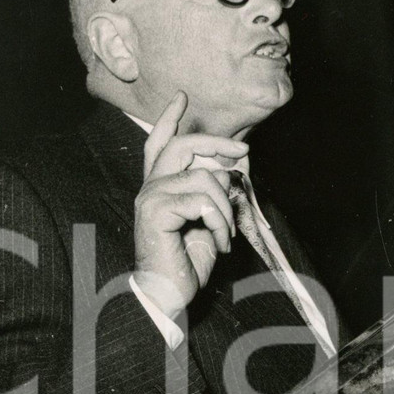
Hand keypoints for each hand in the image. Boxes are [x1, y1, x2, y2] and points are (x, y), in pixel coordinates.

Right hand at [133, 92, 247, 318]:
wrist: (168, 296)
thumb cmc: (185, 265)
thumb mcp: (206, 224)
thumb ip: (211, 195)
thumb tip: (226, 174)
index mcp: (159, 189)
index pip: (159, 145)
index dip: (169, 120)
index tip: (182, 98)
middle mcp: (150, 188)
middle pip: (183, 146)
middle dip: (217, 143)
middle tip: (244, 151)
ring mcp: (149, 197)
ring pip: (204, 178)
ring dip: (226, 209)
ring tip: (227, 235)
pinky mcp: (155, 210)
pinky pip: (203, 201)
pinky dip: (220, 222)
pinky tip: (220, 242)